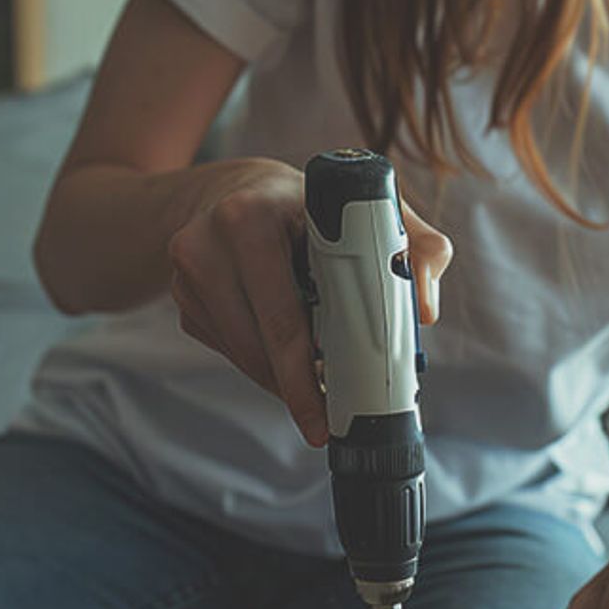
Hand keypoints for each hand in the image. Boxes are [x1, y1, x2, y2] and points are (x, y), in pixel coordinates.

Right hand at [166, 157, 451, 447]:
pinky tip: (282, 355)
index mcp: (251, 216)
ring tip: (314, 390)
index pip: (284, 311)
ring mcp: (187, 272)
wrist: (235, 190)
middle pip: (259, 342)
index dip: (311, 365)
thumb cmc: (311, 202)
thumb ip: (418, 247)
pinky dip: (258, 362)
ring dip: (278, 380)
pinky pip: (226, 348)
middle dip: (298, 386)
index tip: (333, 404)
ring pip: (241, 353)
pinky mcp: (182, 296)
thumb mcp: (370, 206)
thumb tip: (425, 309)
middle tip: (326, 419)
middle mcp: (207, 242)